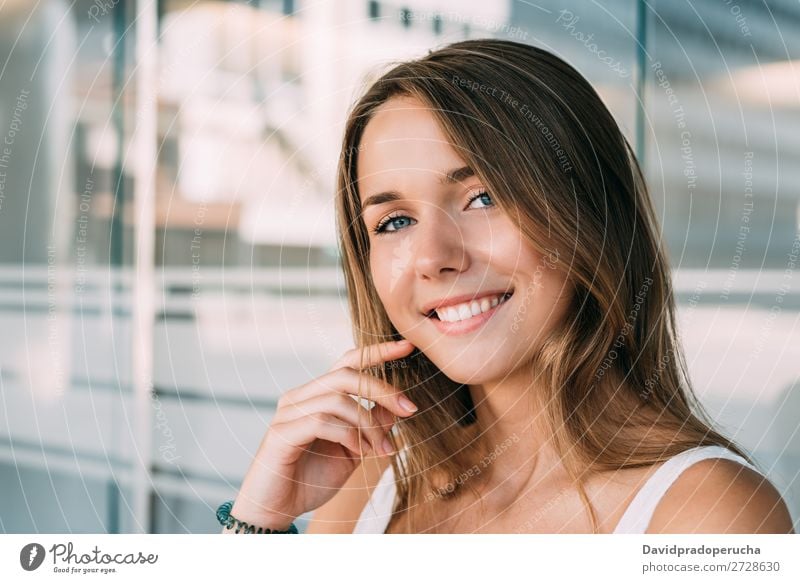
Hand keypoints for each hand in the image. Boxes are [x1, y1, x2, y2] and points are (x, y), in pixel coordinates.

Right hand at [226, 340, 417, 530]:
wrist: (276, 511)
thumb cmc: (311, 480)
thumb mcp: (353, 451)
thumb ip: (371, 427)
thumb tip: (397, 407)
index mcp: (316, 396)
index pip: (347, 362)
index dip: (376, 352)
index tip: (407, 346)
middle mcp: (299, 397)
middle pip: (345, 375)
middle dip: (381, 389)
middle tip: (409, 409)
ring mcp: (288, 413)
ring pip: (337, 400)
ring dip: (368, 424)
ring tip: (383, 450)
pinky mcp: (281, 433)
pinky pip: (322, 422)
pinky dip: (349, 436)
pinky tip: (361, 453)